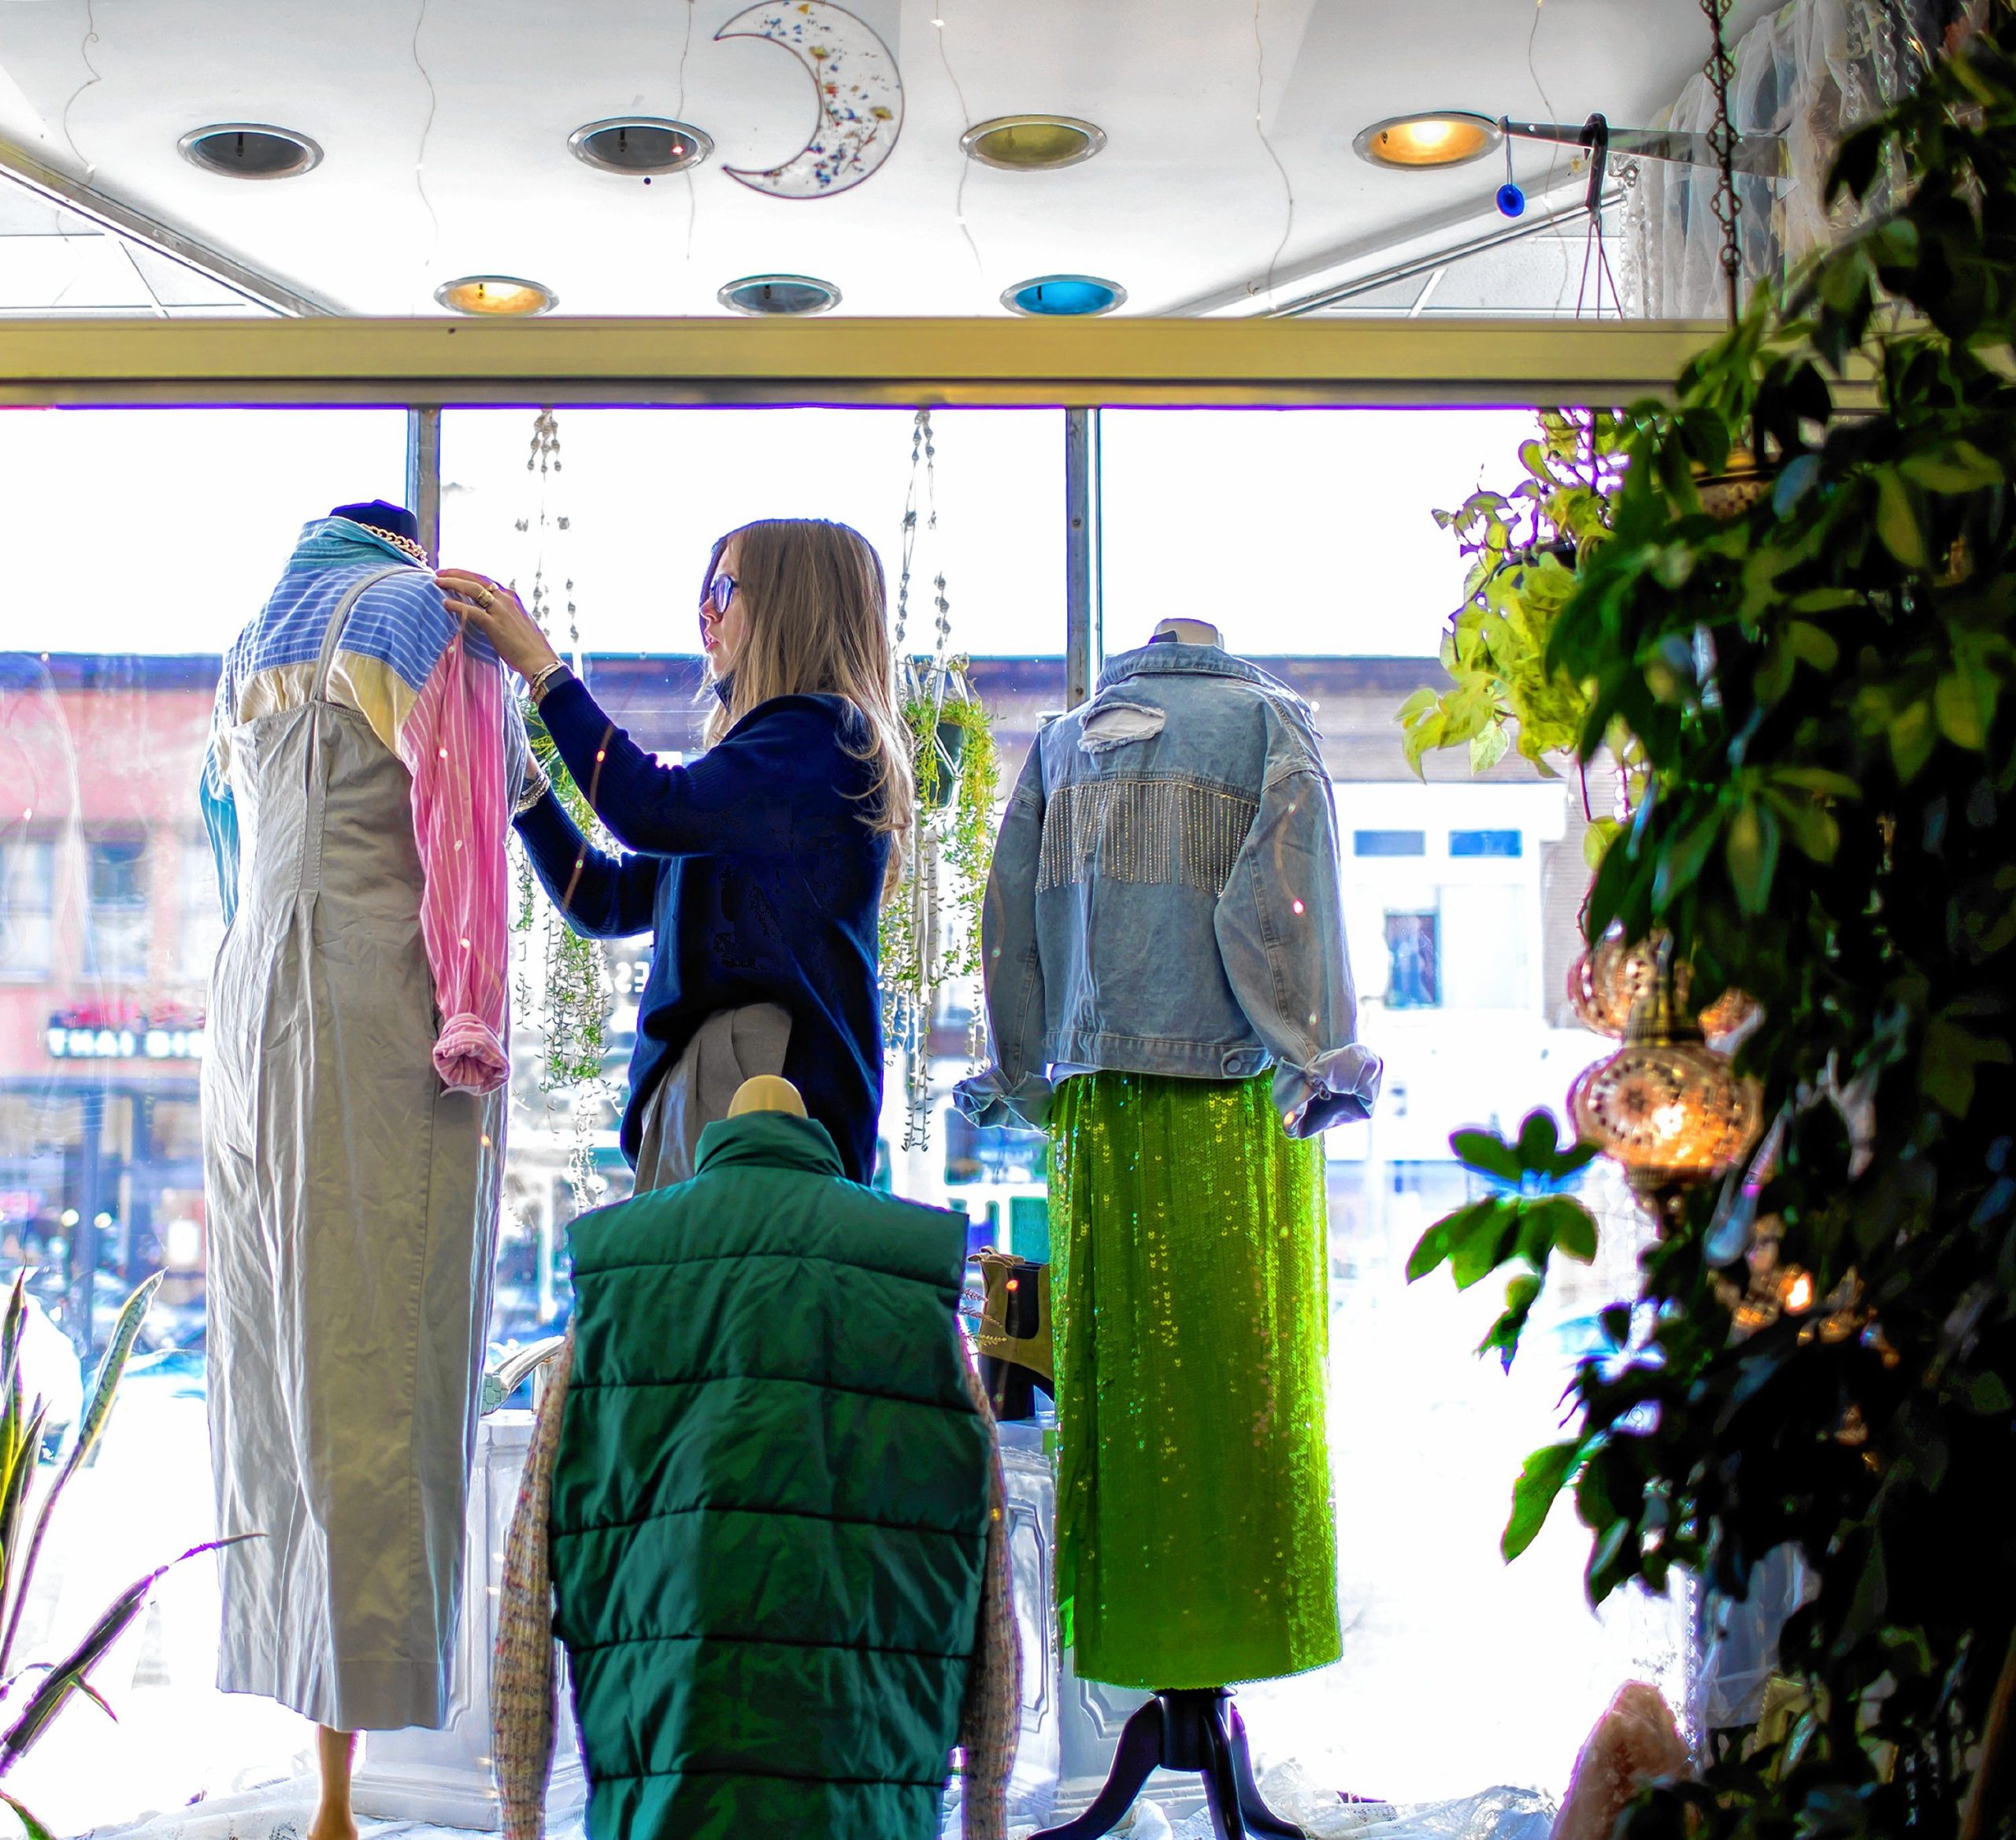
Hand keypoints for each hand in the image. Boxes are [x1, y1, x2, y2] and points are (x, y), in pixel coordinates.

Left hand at [437, 569, 561, 681]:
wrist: (539, 660)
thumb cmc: (529, 646)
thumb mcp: (517, 621)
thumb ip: (503, 613)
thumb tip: (488, 613)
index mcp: (511, 597)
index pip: (485, 580)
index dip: (466, 575)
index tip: (452, 574)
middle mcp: (506, 599)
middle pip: (476, 579)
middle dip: (455, 574)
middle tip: (438, 573)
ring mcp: (501, 611)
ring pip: (473, 590)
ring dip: (453, 584)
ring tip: (438, 583)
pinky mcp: (495, 625)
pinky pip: (473, 611)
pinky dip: (457, 606)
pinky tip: (446, 604)